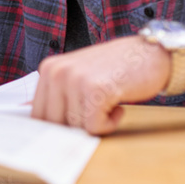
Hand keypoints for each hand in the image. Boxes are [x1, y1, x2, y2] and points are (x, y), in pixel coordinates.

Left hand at [31, 35, 170, 134]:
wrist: (151, 55)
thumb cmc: (115, 69)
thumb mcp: (77, 76)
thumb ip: (57, 95)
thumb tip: (33, 120)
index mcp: (48, 69)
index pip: (38, 115)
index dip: (57, 128)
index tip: (74, 126)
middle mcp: (57, 72)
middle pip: (54, 124)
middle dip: (77, 128)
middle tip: (97, 112)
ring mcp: (74, 79)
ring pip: (75, 128)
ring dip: (96, 124)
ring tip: (109, 102)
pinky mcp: (95, 90)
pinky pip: (94, 127)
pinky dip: (109, 124)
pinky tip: (118, 106)